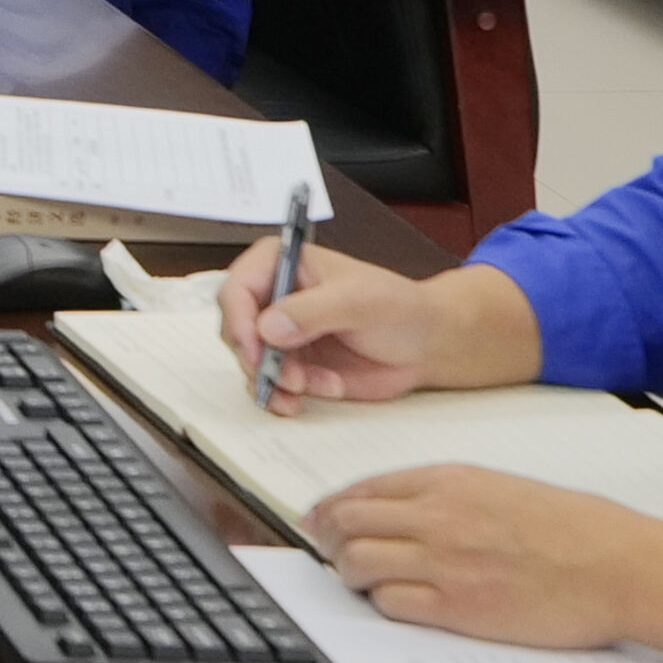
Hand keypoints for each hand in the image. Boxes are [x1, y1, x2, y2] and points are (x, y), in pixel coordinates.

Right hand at [219, 242, 449, 410]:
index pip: (237, 288)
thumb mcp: (360, 300)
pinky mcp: (292, 363)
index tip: (257, 350)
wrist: (426, 345)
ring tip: (313, 387)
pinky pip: (267, 384)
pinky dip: (281, 396)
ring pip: (249, 361)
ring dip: (275, 381)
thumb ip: (313, 310)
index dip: (240, 321)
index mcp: (282, 263)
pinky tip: (306, 399)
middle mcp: (274, 296)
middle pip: (236, 329)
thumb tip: (269, 328)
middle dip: (259, 359)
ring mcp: (280, 332)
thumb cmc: (400, 309)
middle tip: (290, 377)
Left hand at [308, 468, 662, 650]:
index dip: (332, 507)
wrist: (622, 567)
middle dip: (329, 539)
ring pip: (357, 563)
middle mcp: (438, 515)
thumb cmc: (576, 529)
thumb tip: (399, 507)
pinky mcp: (458, 608)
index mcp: (449, 481)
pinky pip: (390, 603)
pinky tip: (393, 604)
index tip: (321, 520)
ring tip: (359, 582)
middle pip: (347, 522)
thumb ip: (448, 494)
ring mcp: (445, 562)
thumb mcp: (503, 487)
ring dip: (348, 574)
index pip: (363, 489)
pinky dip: (380, 604)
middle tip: (332, 554)